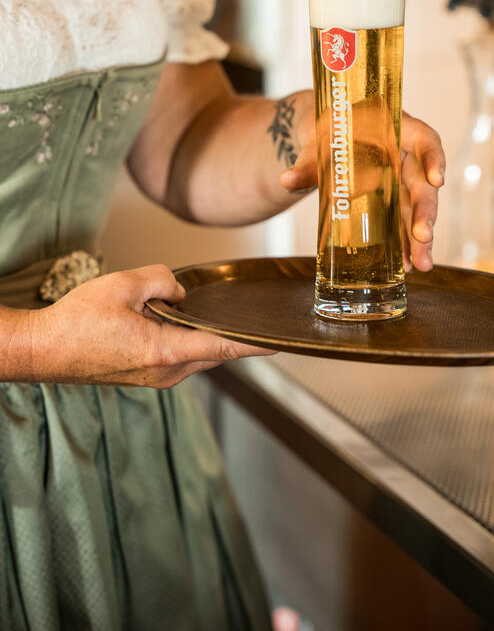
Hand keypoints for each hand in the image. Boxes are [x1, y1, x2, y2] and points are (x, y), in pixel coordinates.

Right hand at [20, 265, 269, 387]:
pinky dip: (182, 337)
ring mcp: (157, 378)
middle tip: (247, 314)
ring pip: (196, 351)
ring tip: (181, 308)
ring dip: (198, 330)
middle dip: (229, 331)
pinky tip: (165, 318)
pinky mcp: (147, 376)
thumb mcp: (123, 284)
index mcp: (166, 351)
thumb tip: (178, 292)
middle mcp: (167, 372)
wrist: (44, 351)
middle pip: (214, 349)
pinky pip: (179, 355)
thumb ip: (162, 280)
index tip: (282, 341)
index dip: (257, 343)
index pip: (226, 346)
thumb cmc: (78, 322)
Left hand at [280, 100, 444, 272]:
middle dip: (425, 212)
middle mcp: (404, 156)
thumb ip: (308, 162)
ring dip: (420, 237)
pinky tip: (407, 264)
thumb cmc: (326, 131)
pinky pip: (402, 222)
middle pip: (422, 182)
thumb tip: (288, 180)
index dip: (433, 158)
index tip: (437, 180)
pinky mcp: (392, 201)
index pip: (424, 138)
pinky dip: (404, 243)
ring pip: (415, 208)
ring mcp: (400, 180)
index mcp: (394, 129)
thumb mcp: (317, 142)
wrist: (321, 139)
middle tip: (422, 237)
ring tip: (420, 264)